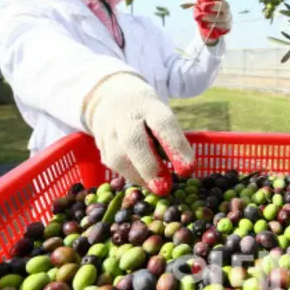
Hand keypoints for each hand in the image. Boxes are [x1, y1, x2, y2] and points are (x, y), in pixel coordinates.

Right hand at [83, 72, 195, 193]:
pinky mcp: (101, 147)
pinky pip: (114, 165)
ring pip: (118, 157)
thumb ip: (169, 138)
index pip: (163, 124)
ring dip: (139, 177)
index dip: (176, 147)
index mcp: (149, 106)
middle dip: (150, 167)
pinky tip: (144, 181)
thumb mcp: (162, 116)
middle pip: (133, 140)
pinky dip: (130, 176)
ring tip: (157, 189)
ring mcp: (109, 131)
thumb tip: (181, 167)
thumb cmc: (147, 114)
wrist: (112, 101)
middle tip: (165, 188)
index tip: (188, 169)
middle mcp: (126, 117)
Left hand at [194, 0, 231, 44]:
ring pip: (222, 17)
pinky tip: (205, 25)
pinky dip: (213, 25)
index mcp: (221, 0)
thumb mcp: (203, 4)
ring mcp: (228, 18)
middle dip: (214, 6)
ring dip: (210, 17)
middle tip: (203, 7)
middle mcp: (226, 8)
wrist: (210, 26)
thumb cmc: (206, 12)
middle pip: (225, 6)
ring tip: (201, 17)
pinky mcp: (227, 27)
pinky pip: (222, 26)